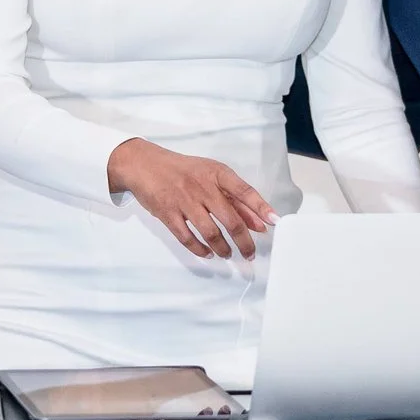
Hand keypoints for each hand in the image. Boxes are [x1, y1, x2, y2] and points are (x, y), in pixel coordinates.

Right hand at [107, 138, 275, 259]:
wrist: (145, 165)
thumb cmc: (183, 171)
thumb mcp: (211, 176)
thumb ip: (235, 199)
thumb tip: (259, 223)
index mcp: (217, 173)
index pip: (244, 191)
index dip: (260, 208)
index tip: (274, 222)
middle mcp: (203, 186)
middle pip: (230, 220)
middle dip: (244, 242)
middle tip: (249, 254)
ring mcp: (184, 201)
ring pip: (210, 232)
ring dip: (222, 248)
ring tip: (227, 254)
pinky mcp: (167, 213)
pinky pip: (187, 237)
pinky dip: (199, 249)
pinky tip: (207, 253)